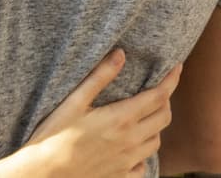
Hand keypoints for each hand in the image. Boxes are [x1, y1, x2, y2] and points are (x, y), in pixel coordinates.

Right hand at [21, 49, 181, 177]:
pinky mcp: (119, 177)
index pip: (159, 96)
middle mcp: (130, 141)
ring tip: (145, 116)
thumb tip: (121, 54)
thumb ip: (100, 77)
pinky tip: (133, 147)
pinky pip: (142, 166)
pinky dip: (143, 154)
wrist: (43, 174)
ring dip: (156, 126)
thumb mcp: (74, 102)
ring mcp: (126, 162)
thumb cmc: (54, 136)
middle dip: (165, 100)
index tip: (177, 67)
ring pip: (157, 142)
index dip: (172, 79)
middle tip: (157, 90)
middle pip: (164, 117)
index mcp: (121, 118)